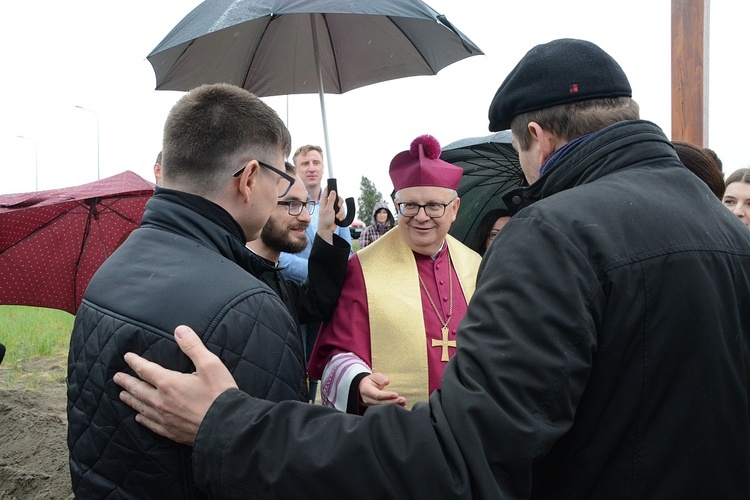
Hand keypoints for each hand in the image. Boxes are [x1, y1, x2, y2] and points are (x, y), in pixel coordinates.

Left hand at [113, 325, 237, 444]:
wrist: (228, 426)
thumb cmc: (220, 394)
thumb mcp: (210, 364)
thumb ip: (193, 346)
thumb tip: (179, 330)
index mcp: (169, 383)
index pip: (146, 370)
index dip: (135, 362)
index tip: (127, 357)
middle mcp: (162, 401)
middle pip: (139, 389)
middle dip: (127, 382)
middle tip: (117, 378)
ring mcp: (165, 418)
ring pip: (141, 407)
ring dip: (131, 399)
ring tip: (122, 395)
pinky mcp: (171, 432)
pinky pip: (151, 424)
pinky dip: (142, 418)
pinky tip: (139, 417)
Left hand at [317, 188, 344, 242]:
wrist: (327, 230)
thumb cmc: (325, 220)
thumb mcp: (328, 209)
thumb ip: (331, 200)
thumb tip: (333, 191)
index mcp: (324, 201)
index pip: (327, 191)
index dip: (330, 187)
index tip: (333, 183)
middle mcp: (328, 204)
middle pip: (337, 198)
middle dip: (340, 203)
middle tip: (338, 206)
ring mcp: (333, 209)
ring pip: (341, 206)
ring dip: (340, 212)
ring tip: (337, 216)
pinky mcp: (336, 213)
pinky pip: (342, 211)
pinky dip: (341, 215)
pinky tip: (338, 219)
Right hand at [358, 372, 406, 407]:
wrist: (364, 387)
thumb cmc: (370, 381)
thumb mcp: (374, 376)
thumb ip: (380, 378)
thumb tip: (387, 381)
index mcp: (366, 390)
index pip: (377, 395)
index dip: (387, 395)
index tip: (396, 394)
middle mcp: (367, 399)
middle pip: (381, 403)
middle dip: (392, 402)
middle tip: (402, 400)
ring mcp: (370, 405)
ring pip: (382, 407)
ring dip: (394, 405)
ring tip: (403, 402)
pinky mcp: (374, 408)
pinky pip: (383, 409)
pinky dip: (392, 407)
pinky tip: (400, 406)